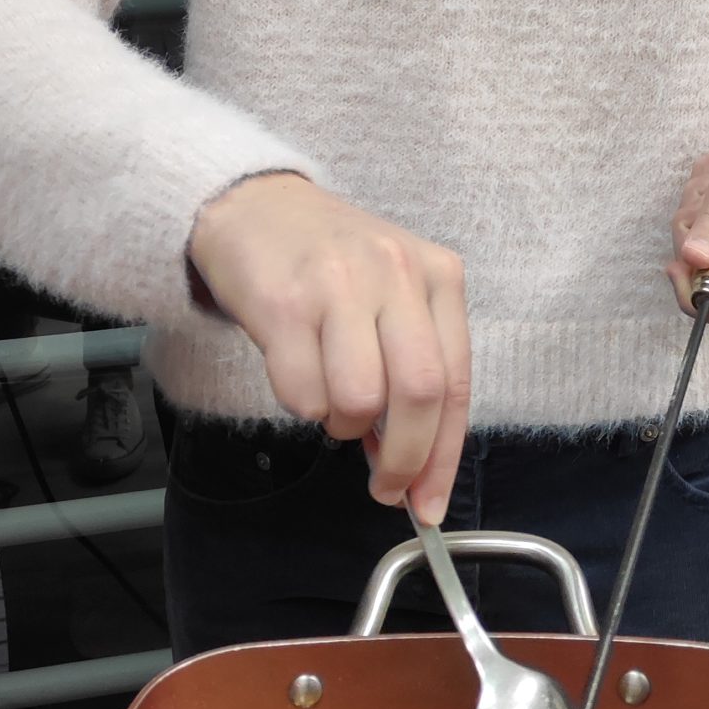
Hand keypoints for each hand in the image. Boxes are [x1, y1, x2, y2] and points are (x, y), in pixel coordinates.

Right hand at [188, 174, 470, 521]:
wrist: (253, 206)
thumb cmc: (331, 264)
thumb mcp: (391, 298)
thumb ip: (411, 371)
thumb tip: (415, 471)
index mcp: (438, 275)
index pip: (455, 383)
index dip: (444, 455)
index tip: (428, 503)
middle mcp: (396, 274)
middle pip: (418, 395)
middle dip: (404, 460)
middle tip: (384, 486)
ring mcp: (339, 284)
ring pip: (359, 400)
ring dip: (343, 425)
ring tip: (331, 399)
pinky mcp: (283, 303)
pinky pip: (302, 393)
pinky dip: (301, 405)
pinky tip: (298, 371)